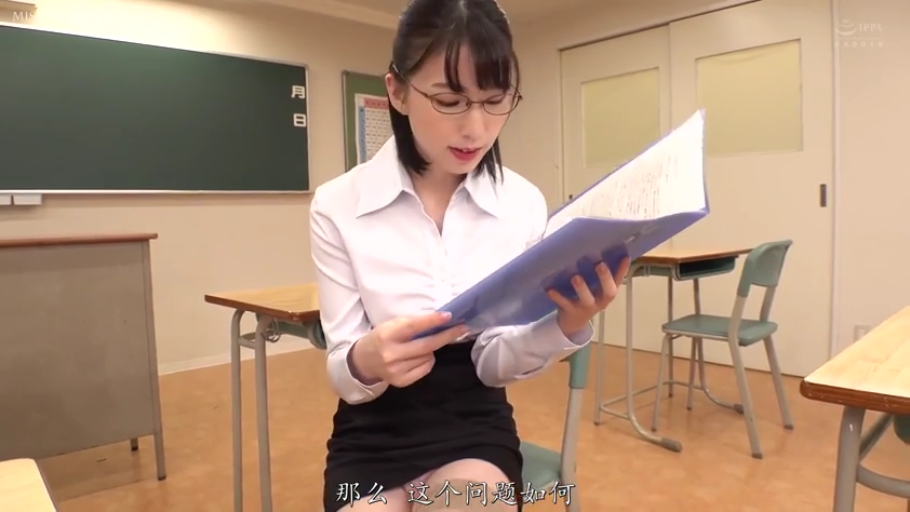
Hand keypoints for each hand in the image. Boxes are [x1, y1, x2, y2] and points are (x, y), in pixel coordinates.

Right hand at [350, 311, 468, 387]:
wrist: (363, 361)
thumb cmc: (381, 338)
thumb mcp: (390, 326)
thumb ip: (411, 324)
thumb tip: (439, 321)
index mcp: (387, 335)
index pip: (413, 326)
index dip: (431, 321)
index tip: (448, 316)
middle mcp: (391, 354)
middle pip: (426, 345)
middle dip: (446, 335)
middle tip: (462, 328)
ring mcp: (396, 370)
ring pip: (428, 357)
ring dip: (432, 349)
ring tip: (422, 345)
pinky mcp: (400, 381)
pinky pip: (425, 369)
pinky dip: (428, 360)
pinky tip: (419, 357)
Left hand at [546, 258, 630, 335]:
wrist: (574, 324)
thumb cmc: (588, 298)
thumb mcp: (598, 288)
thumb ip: (604, 274)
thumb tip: (610, 251)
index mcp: (608, 293)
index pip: (618, 280)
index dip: (623, 270)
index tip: (625, 256)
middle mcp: (600, 300)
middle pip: (608, 291)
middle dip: (605, 278)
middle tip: (600, 264)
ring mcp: (586, 307)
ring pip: (586, 299)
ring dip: (582, 288)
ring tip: (576, 277)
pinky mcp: (571, 311)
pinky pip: (564, 303)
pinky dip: (557, 296)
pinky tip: (549, 289)